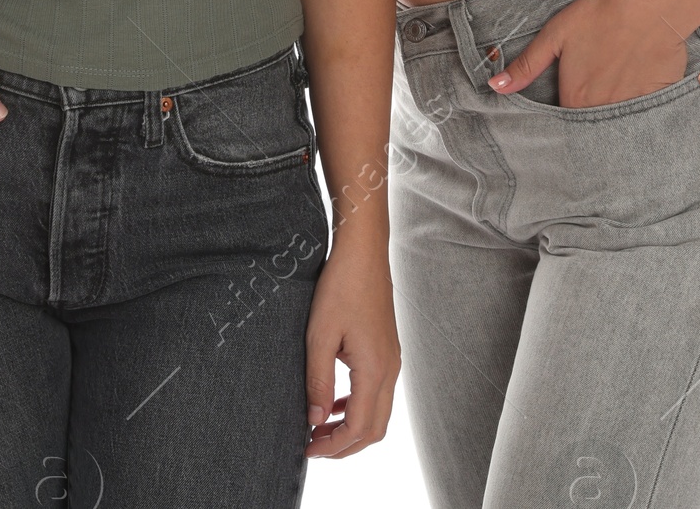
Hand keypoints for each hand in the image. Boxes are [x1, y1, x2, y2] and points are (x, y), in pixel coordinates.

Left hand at [303, 237, 399, 458]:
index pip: (359, 428)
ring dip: (351, 427)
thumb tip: (316, 421)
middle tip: (313, 446)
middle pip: (374, 429)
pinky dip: (357, 406)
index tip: (307, 449)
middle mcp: (390, 369)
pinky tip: (335, 401)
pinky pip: (377, 392)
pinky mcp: (388, 349)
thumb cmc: (340, 287)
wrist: (363, 251)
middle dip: (345, 446)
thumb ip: (318, 382)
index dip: (333, 446)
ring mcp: (392, 359)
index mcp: (375, 369)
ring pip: (378, 412)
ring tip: (319, 426)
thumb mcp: (320, 336)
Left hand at [485, 0, 691, 109]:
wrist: (652, 5)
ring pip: (617, 123)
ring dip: (613, 111)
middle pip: (590, 124)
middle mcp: (602, 110)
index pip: (563, 120)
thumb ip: (526, 66)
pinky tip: (638, 81)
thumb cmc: (602, 14)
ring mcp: (631, 109)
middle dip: (589, 113)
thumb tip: (496, 87)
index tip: (571, 91)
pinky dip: (639, 105)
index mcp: (575, 97)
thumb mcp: (555, 34)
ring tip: (617, 81)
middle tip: (597, 82)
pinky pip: (643, 115)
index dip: (565, 107)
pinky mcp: (656, 102)